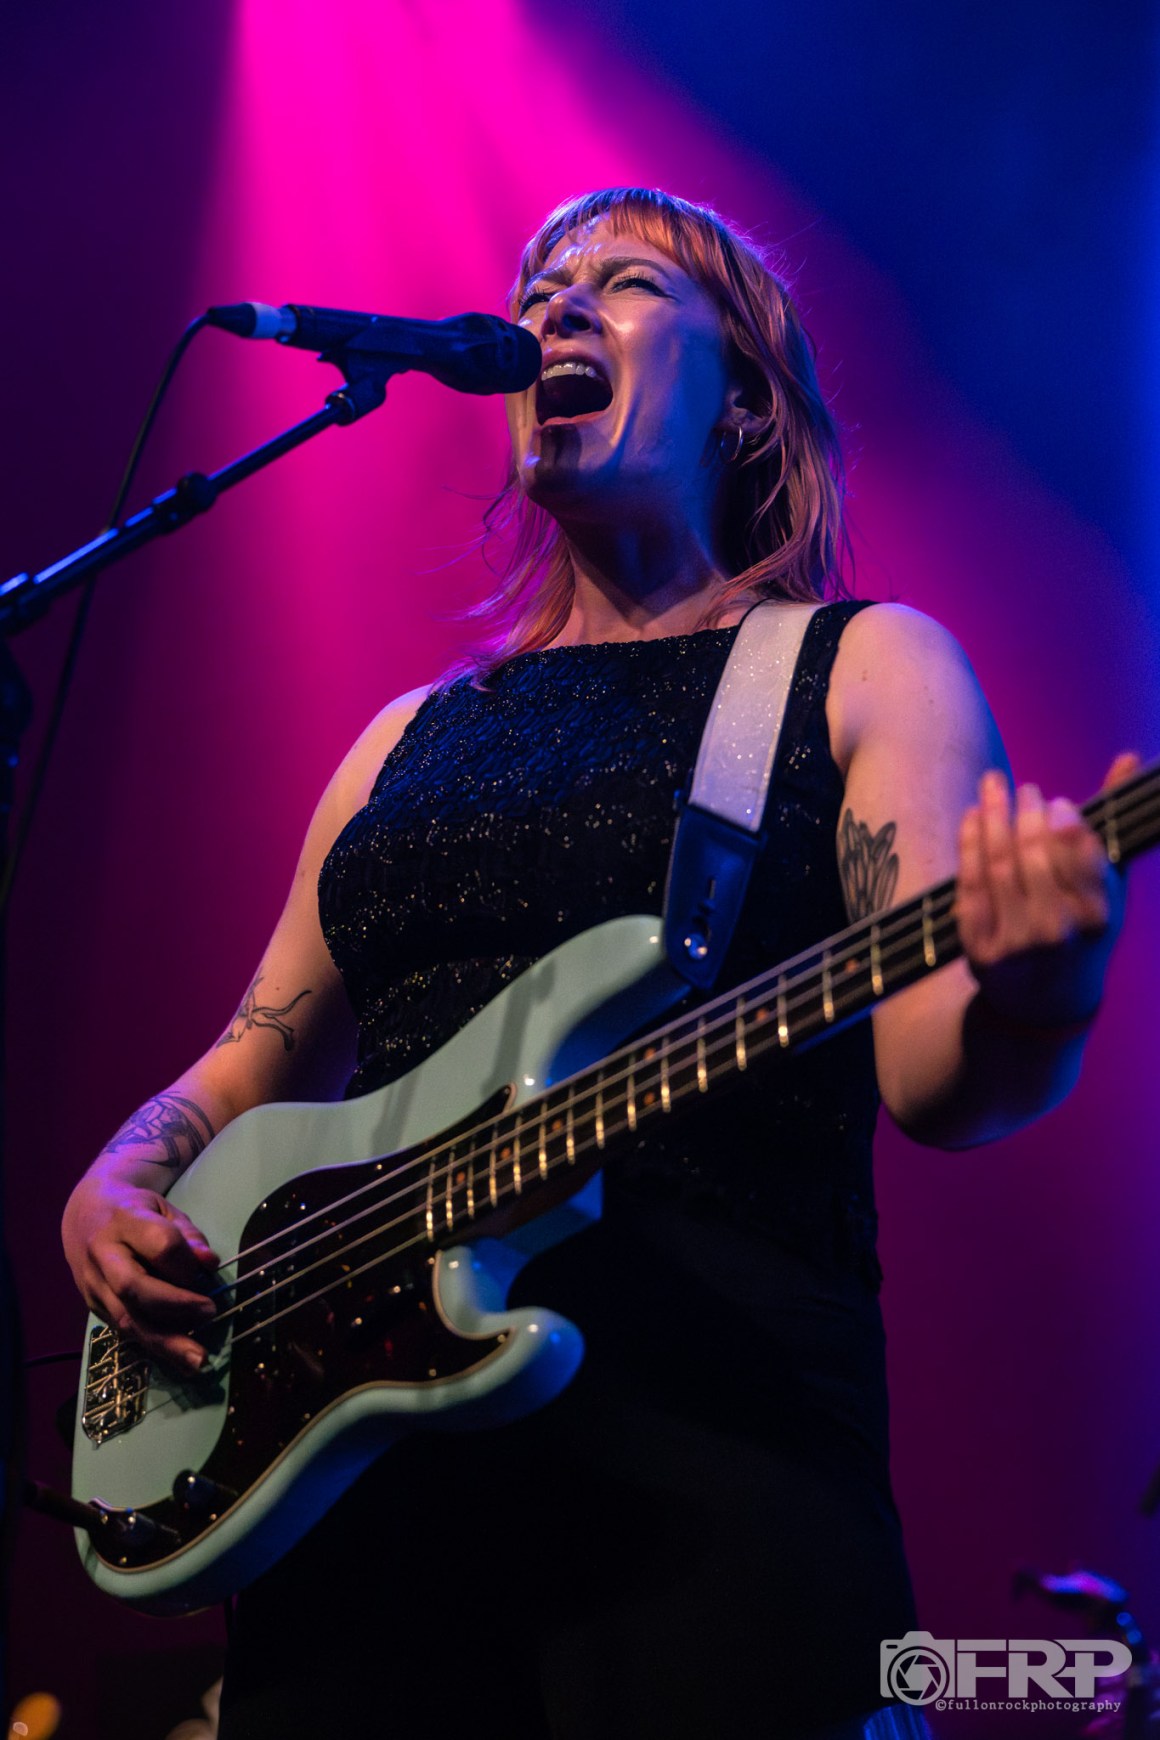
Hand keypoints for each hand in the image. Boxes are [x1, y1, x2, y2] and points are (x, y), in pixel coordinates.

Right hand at [62, 1172, 218, 1371]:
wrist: (85, 1215)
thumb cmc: (136, 1211)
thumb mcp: (164, 1209)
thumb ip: (188, 1235)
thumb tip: (209, 1263)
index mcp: (124, 1220)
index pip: (159, 1245)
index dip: (187, 1263)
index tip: (207, 1269)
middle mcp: (102, 1254)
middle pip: (134, 1287)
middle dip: (176, 1305)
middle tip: (210, 1313)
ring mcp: (92, 1284)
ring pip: (125, 1318)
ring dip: (164, 1342)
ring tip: (196, 1359)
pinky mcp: (93, 1307)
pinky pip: (123, 1331)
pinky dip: (153, 1346)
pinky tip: (179, 1359)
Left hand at [955, 753, 1137, 1028]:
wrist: (1044, 1005)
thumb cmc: (1082, 933)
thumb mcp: (1109, 888)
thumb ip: (1111, 825)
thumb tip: (1129, 758)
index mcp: (1097, 920)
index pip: (1082, 860)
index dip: (1066, 825)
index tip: (1058, 803)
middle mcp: (1056, 933)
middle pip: (1035, 857)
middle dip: (1027, 814)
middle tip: (1025, 789)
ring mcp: (1014, 943)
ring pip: (998, 865)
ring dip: (993, 817)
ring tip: (993, 787)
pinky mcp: (978, 948)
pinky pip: (968, 885)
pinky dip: (968, 844)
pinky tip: (973, 817)